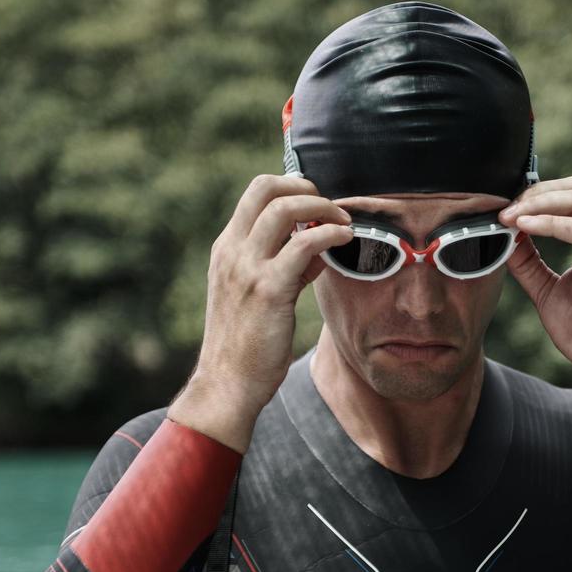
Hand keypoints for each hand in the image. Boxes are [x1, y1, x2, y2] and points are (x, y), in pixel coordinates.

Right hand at [169, 175, 352, 450]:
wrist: (226, 384)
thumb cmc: (244, 346)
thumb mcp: (256, 297)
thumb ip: (284, 267)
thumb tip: (316, 249)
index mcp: (226, 249)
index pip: (255, 193)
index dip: (290, 188)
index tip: (315, 206)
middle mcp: (232, 251)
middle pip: (266, 187)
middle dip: (306, 187)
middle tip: (331, 208)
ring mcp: (247, 268)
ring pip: (285, 208)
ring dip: (322, 207)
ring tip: (343, 222)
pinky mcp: (268, 289)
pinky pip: (304, 245)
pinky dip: (329, 234)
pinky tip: (345, 240)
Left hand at [497, 175, 571, 390]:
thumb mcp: (548, 292)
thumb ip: (529, 264)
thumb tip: (506, 238)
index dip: (538, 194)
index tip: (505, 208)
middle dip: (537, 192)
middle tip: (505, 209)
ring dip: (540, 204)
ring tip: (511, 217)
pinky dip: (550, 224)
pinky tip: (526, 228)